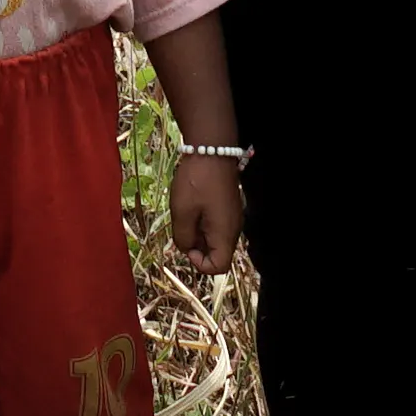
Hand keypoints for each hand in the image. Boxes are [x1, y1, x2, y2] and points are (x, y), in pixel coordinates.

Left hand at [167, 152, 244, 273]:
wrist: (212, 148)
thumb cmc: (196, 180)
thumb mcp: (182, 212)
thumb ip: (183, 237)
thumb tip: (187, 248)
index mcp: (225, 233)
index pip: (218, 267)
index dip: (199, 264)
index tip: (186, 246)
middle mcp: (233, 229)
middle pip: (217, 253)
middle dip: (196, 247)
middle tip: (182, 226)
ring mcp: (232, 217)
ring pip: (215, 239)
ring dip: (198, 233)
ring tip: (186, 213)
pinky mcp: (228, 206)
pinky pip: (216, 225)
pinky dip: (202, 222)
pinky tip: (192, 205)